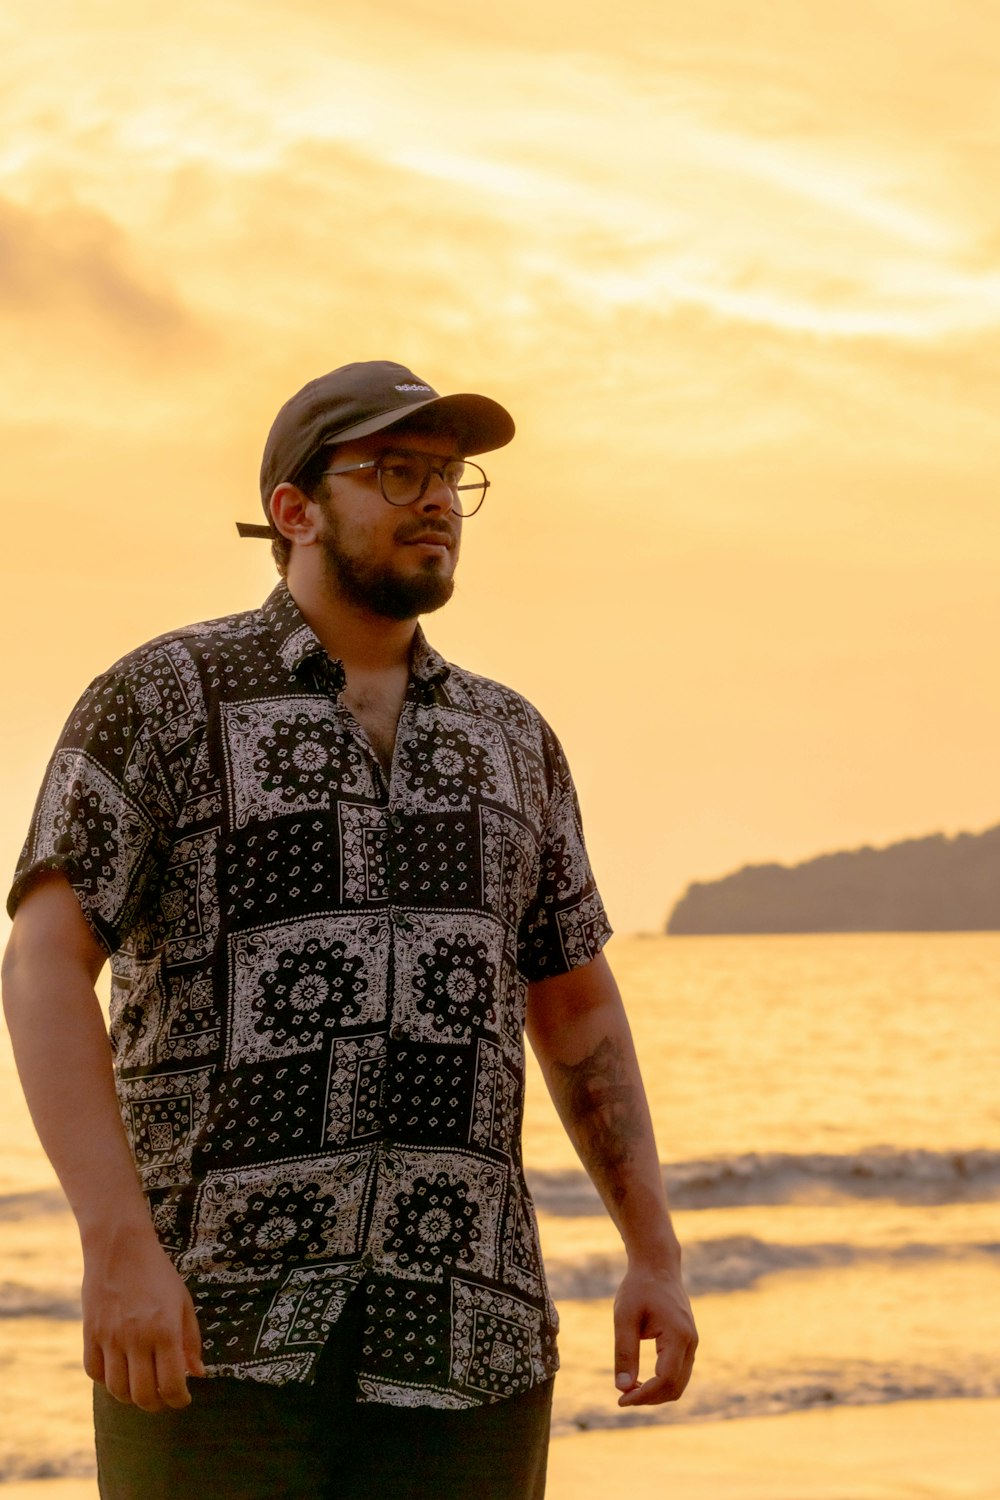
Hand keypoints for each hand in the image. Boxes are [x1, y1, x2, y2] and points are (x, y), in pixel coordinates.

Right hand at [82, 1227, 205, 1412]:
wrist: (121, 1247)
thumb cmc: (158, 1274)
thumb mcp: (183, 1301)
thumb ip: (191, 1340)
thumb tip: (197, 1375)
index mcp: (165, 1330)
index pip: (170, 1385)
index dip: (179, 1400)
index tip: (183, 1399)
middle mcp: (137, 1338)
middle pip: (143, 1395)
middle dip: (156, 1405)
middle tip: (163, 1398)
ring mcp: (110, 1338)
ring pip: (117, 1390)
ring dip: (131, 1397)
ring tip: (142, 1388)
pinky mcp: (90, 1334)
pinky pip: (94, 1373)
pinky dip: (107, 1380)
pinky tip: (119, 1371)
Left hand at [612, 1262, 697, 1405]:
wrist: (657, 1265)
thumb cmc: (639, 1287)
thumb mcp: (625, 1317)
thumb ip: (624, 1352)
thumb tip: (622, 1387)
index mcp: (678, 1336)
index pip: (665, 1380)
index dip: (643, 1396)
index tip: (620, 1399)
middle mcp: (690, 1342)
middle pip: (675, 1388)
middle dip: (649, 1398)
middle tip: (622, 1397)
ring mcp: (692, 1343)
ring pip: (679, 1383)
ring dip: (656, 1393)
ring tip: (629, 1390)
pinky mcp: (687, 1342)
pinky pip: (678, 1372)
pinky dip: (661, 1383)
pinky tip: (640, 1379)